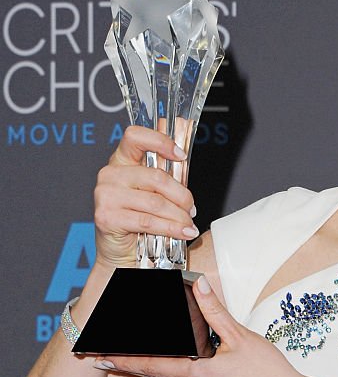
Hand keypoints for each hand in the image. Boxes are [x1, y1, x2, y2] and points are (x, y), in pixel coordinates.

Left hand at [92, 276, 315, 376]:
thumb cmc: (268, 375)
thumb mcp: (242, 338)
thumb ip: (215, 312)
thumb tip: (197, 285)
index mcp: (196, 374)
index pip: (149, 364)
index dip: (122, 358)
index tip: (98, 355)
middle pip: (153, 373)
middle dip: (127, 363)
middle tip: (102, 355)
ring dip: (148, 367)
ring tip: (129, 357)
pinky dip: (170, 370)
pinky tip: (173, 362)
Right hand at [94, 126, 197, 269]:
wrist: (121, 253)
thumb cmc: (140, 220)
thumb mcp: (156, 190)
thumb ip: (166, 163)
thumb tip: (180, 124)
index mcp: (121, 161)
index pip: (135, 136)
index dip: (160, 141)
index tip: (181, 155)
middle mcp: (110, 174)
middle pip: (156, 176)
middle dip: (181, 196)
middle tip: (191, 209)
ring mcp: (106, 195)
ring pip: (155, 202)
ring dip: (179, 216)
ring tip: (189, 225)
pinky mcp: (107, 217)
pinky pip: (148, 221)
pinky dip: (171, 228)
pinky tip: (183, 232)